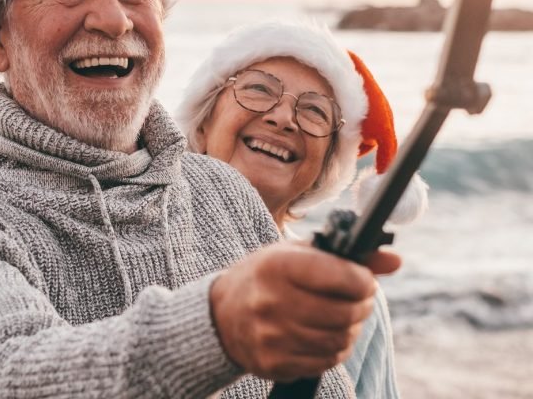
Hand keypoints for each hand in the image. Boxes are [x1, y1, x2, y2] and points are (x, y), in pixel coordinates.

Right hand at [209, 242, 399, 381]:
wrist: (222, 313)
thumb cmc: (268, 276)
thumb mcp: (298, 254)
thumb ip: (346, 256)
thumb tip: (395, 259)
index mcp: (278, 265)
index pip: (342, 276)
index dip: (363, 280)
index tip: (364, 279)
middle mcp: (272, 300)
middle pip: (345, 313)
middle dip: (361, 305)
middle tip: (357, 298)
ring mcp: (272, 335)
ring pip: (339, 339)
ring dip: (350, 328)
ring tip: (339, 315)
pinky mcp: (274, 363)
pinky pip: (325, 361)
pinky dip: (334, 348)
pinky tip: (322, 333)